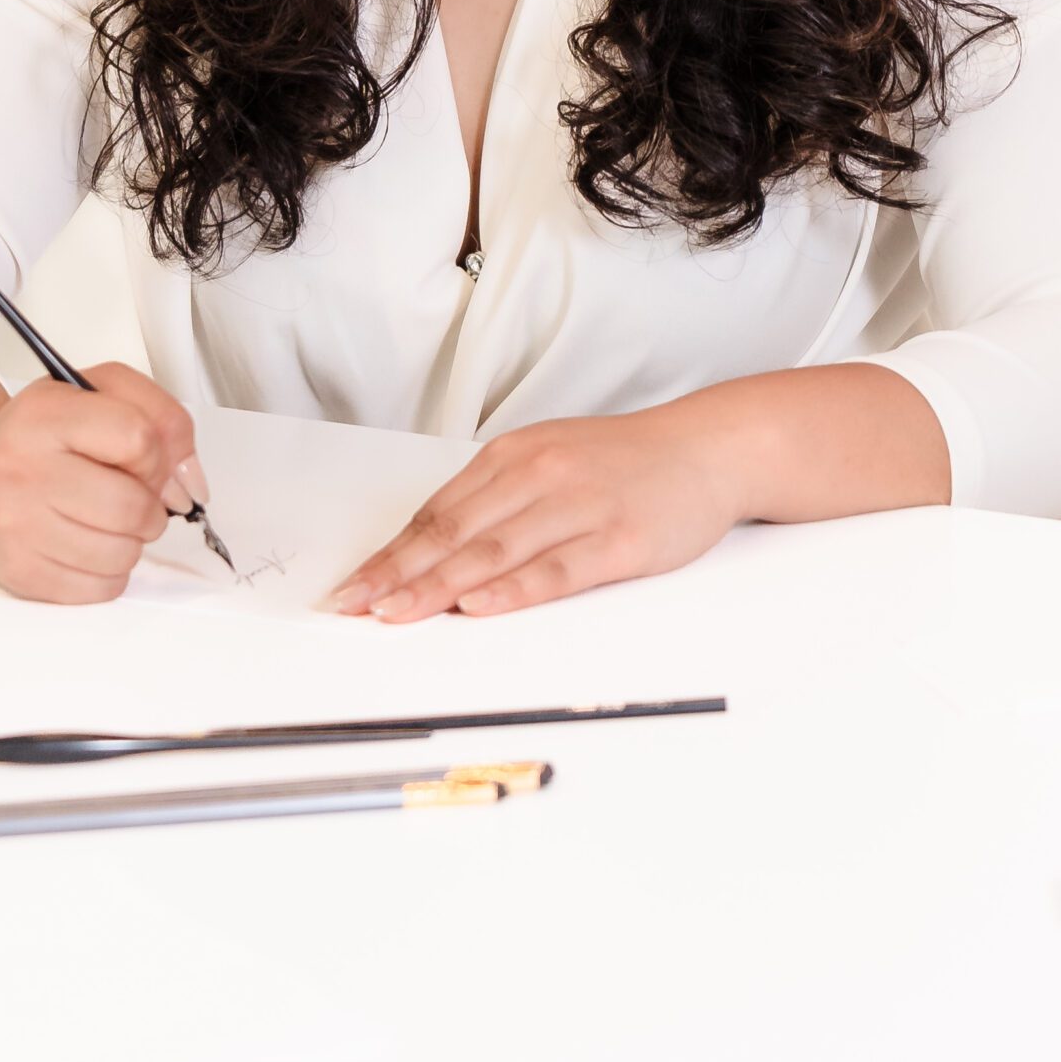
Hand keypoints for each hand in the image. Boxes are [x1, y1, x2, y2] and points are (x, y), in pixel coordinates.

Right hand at [0, 359, 208, 604]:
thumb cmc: (42, 434)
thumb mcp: (99, 392)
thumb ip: (161, 417)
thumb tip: (191, 483)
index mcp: (45, 414)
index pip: (138, 439)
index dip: (157, 455)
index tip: (145, 457)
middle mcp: (22, 469)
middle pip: (133, 506)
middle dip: (151, 505)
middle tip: (134, 495)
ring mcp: (16, 526)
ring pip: (123, 553)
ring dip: (133, 539)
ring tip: (109, 518)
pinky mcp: (20, 572)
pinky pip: (101, 587)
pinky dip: (111, 570)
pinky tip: (90, 543)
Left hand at [327, 399, 745, 621]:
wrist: (706, 448)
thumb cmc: (624, 464)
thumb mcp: (552, 461)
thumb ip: (500, 500)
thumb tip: (436, 550)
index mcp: (516, 454)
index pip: (439, 511)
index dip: (392, 551)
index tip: (354, 585)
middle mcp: (540, 474)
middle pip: (455, 531)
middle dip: (398, 572)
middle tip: (354, 604)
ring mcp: (579, 505)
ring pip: (494, 551)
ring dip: (439, 586)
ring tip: (396, 613)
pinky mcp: (618, 539)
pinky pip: (556, 569)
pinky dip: (513, 589)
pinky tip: (479, 606)